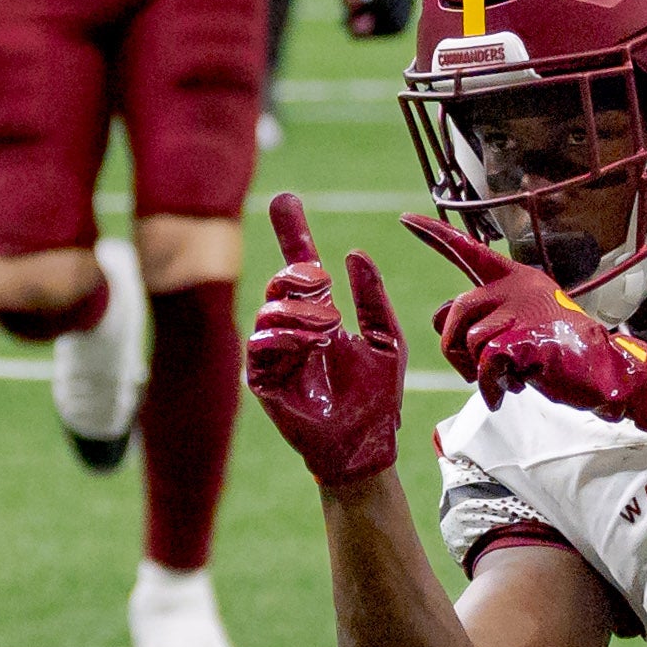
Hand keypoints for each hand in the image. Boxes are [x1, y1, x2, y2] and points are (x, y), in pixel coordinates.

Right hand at [247, 193, 406, 487]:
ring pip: (269, 311)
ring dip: (298, 310)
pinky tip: (309, 342)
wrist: (366, 445)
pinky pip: (260, 345)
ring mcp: (275, 354)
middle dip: (298, 276)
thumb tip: (355, 254)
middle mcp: (293, 331)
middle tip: (321, 283)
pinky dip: (283, 336)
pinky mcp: (263, 380)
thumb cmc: (378, 398)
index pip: (301, 269)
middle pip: (280, 284)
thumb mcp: (386, 339)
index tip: (287, 201)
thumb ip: (373, 299)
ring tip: (326, 325)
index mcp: (319, 318)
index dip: (294, 235)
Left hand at [403, 215, 646, 417]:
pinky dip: (490, 386)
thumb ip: (483, 316)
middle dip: (454, 349)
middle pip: (455, 313)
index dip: (434, 234)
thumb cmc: (559, 350)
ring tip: (507, 379)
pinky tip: (504, 393)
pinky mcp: (524, 340)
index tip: (406, 219)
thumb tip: (441, 320)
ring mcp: (521, 312)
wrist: (604, 370)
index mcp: (513, 278)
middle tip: (472, 371)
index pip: (467, 250)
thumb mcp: (519, 323)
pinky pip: (485, 364)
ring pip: (470, 343)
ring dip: (479, 372)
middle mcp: (515, 288)